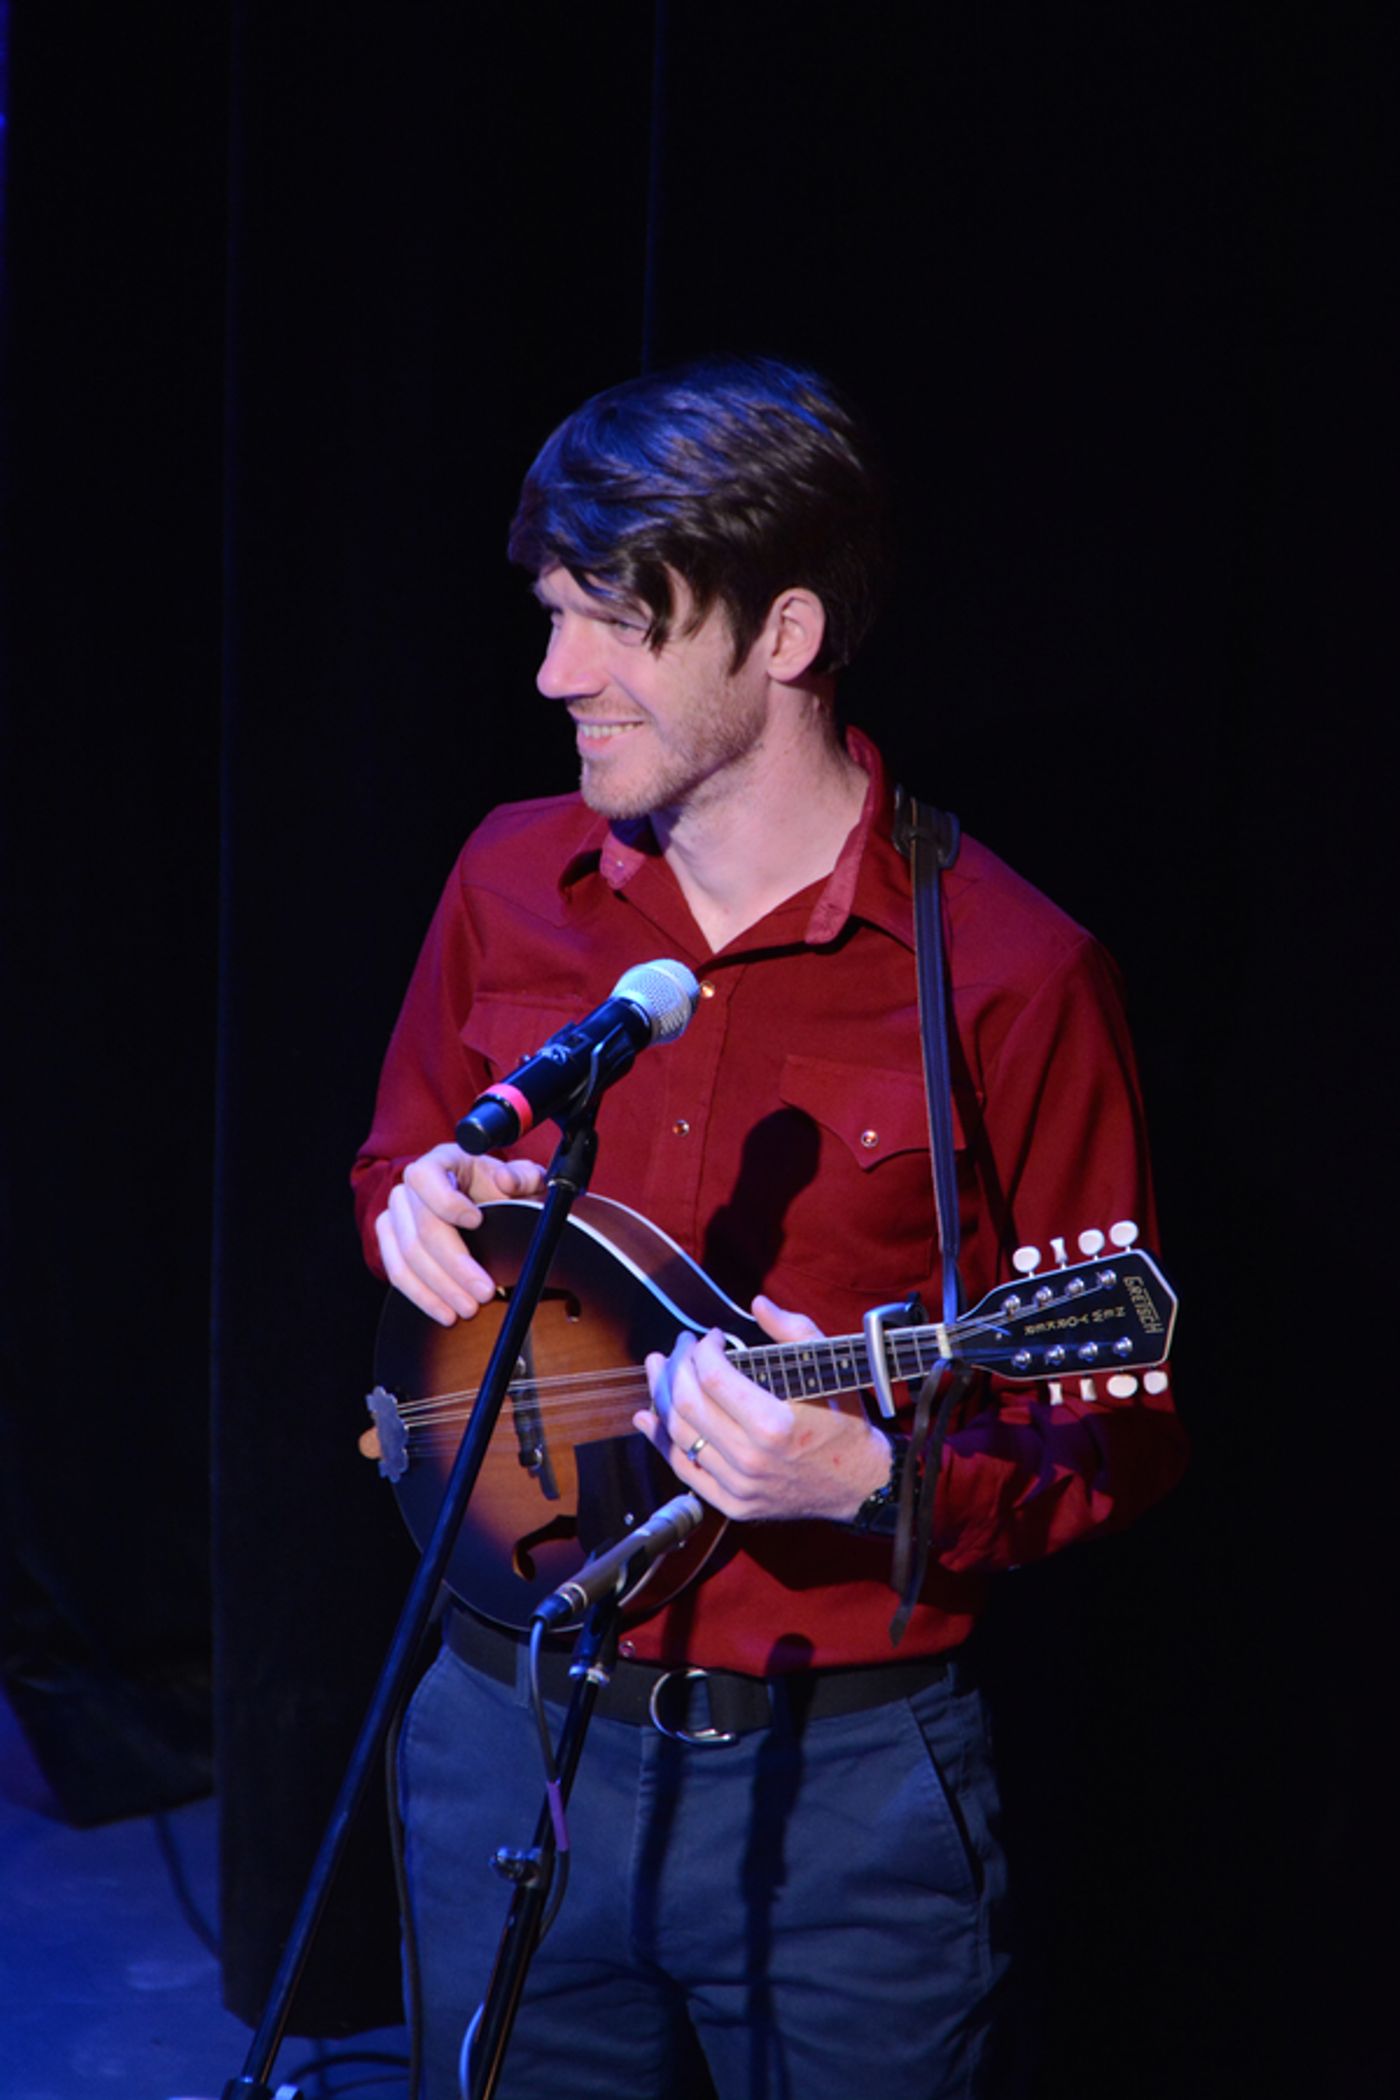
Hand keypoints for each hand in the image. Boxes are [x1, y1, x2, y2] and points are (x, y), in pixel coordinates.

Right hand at [374, 1141, 545, 1325]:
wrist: (486, 1206)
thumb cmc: (503, 1190)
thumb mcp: (523, 1179)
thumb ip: (522, 1177)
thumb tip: (506, 1181)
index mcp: (441, 1161)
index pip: (427, 1177)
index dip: (447, 1202)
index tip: (477, 1222)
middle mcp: (411, 1186)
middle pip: (422, 1228)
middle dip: (454, 1265)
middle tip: (483, 1292)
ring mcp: (396, 1214)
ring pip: (408, 1256)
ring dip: (439, 1288)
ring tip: (468, 1309)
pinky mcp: (391, 1241)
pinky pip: (397, 1272)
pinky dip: (422, 1296)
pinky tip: (444, 1312)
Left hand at [633, 1295, 892, 1522]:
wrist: (860, 1485)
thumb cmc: (844, 1422)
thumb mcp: (828, 1371)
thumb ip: (793, 1331)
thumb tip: (757, 1304)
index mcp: (774, 1423)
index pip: (713, 1377)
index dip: (702, 1349)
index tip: (710, 1336)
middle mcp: (751, 1458)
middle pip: (687, 1404)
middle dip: (676, 1366)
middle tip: (680, 1346)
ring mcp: (739, 1485)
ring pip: (679, 1435)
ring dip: (661, 1396)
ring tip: (658, 1368)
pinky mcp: (732, 1504)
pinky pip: (684, 1469)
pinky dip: (660, 1441)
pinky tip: (648, 1417)